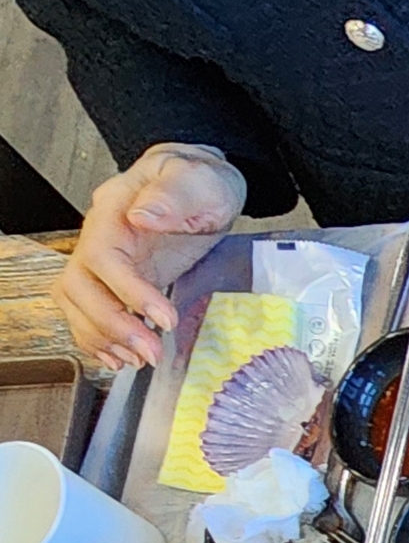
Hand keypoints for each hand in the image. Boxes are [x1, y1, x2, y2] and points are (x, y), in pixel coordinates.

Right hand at [52, 143, 246, 373]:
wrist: (198, 187)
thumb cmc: (199, 183)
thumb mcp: (198, 181)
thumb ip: (172, 196)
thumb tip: (143, 215)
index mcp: (114, 211)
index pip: (103, 256)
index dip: (127, 291)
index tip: (162, 318)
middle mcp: (99, 237)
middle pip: (80, 286)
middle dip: (112, 324)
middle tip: (151, 353)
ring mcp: (102, 260)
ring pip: (76, 303)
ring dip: (103, 337)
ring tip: (139, 360)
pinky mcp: (112, 282)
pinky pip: (86, 312)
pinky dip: (98, 339)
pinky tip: (120, 358)